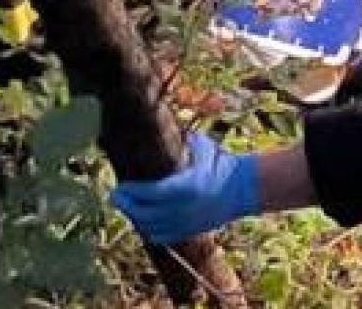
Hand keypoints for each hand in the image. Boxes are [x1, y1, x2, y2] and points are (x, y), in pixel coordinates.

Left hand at [110, 132, 259, 243]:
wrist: (245, 189)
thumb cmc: (221, 163)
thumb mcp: (202, 147)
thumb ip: (182, 141)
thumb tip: (160, 125)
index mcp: (186, 186)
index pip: (149, 194)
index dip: (130, 192)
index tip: (120, 187)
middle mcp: (184, 208)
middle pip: (144, 214)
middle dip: (126, 206)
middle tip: (116, 197)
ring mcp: (187, 223)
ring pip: (151, 228)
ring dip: (136, 218)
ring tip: (128, 206)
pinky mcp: (190, 231)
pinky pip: (163, 237)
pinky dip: (149, 230)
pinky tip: (143, 221)